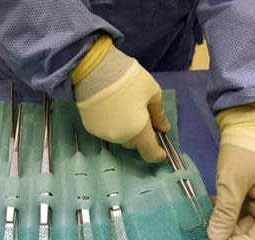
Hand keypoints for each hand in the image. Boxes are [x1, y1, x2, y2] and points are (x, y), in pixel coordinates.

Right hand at [72, 36, 170, 161]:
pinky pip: (106, 130)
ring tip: (124, 108)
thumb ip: (159, 114)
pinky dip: (112, 123)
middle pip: (134, 143)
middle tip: (143, 115)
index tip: (162, 149)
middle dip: (141, 134)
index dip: (157, 154)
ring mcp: (102, 133)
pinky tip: (111, 107)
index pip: (150, 153)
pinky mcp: (90, 127)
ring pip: (119, 136)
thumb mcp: (152, 92)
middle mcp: (119, 137)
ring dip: (125, 128)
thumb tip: (163, 128)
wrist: (94, 70)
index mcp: (138, 131)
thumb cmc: (129, 79)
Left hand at [208, 102, 254, 239]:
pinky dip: (225, 207)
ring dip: (223, 219)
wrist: (249, 120)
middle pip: (250, 230)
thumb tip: (215, 239)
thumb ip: (225, 213)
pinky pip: (240, 206)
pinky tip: (210, 204)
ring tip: (203, 217)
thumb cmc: (246, 151)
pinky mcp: (253, 189)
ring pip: (242, 219)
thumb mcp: (233, 183)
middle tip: (202, 231)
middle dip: (226, 232)